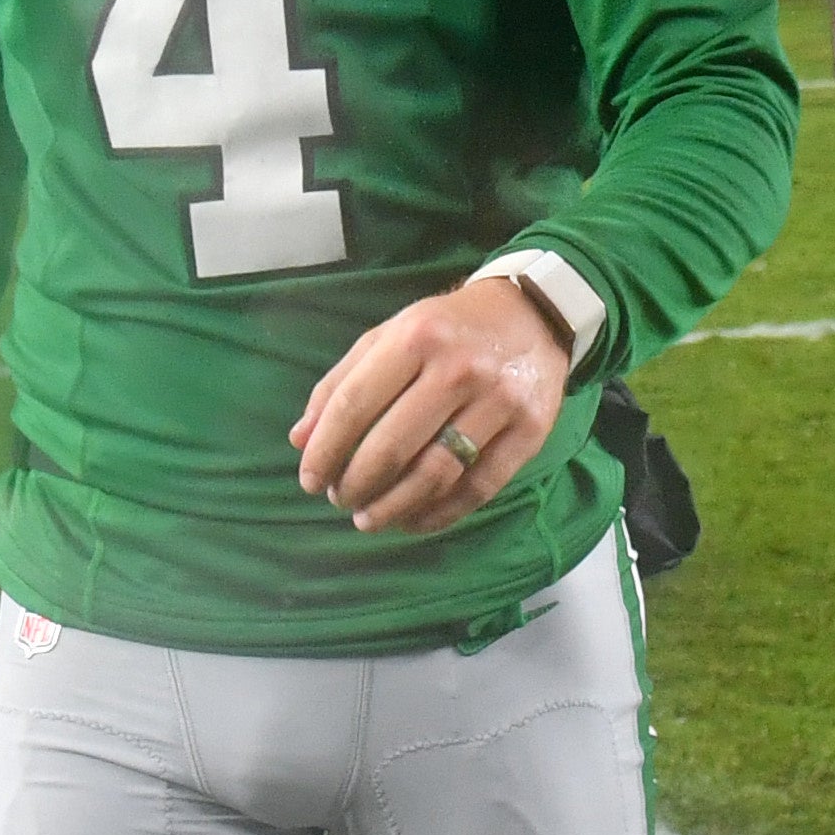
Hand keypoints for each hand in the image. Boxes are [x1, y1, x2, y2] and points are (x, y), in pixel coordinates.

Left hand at [291, 277, 573, 535]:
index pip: (354, 405)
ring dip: (392, 507)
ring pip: (434, 475)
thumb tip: (301, 440)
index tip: (310, 480)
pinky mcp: (530, 431)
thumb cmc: (447, 328)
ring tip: (368, 518)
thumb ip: (342, 382)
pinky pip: (478, 488)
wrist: (533, 313)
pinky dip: (439, 514)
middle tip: (341, 499)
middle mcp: (459, 368)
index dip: (325, 450)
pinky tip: (413, 520)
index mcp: (416, 337)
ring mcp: (499, 401)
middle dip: (355, 484)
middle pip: (391, 447)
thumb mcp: (390, 334)